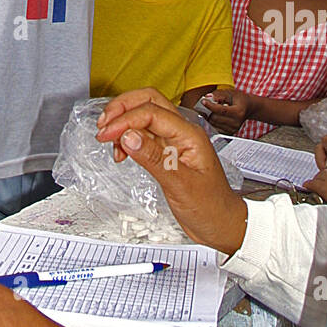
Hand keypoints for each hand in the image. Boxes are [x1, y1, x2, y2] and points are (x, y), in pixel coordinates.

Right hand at [95, 89, 247, 254]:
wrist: (222, 225)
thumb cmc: (211, 207)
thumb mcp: (182, 186)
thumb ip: (154, 158)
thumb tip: (129, 136)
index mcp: (189, 135)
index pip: (152, 113)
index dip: (125, 120)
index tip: (106, 134)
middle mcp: (182, 132)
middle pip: (148, 101)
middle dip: (122, 108)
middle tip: (103, 124)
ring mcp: (174, 140)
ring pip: (144, 115)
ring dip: (123, 122)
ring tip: (108, 140)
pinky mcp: (166, 152)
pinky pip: (143, 134)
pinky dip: (127, 137)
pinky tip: (121, 151)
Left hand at [203, 88, 252, 134]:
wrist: (248, 108)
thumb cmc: (239, 99)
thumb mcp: (230, 93)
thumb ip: (219, 94)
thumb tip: (208, 97)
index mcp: (238, 112)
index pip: (221, 110)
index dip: (210, 105)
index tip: (203, 101)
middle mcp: (236, 122)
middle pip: (215, 118)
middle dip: (209, 111)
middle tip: (208, 105)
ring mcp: (233, 129)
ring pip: (213, 124)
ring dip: (210, 117)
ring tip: (213, 110)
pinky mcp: (229, 133)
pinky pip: (215, 129)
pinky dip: (212, 122)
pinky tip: (215, 116)